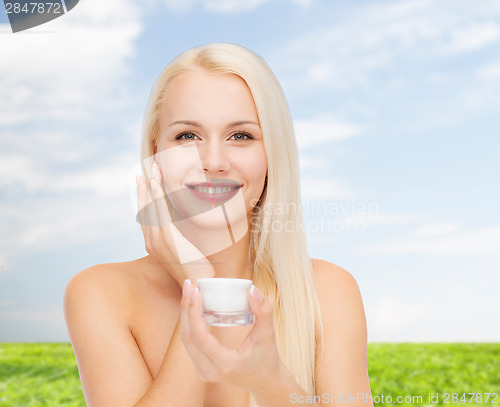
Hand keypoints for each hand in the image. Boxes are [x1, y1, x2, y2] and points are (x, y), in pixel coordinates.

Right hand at [136, 160, 214, 285]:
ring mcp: (157, 240)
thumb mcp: (184, 249)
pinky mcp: (167, 240)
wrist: (198, 285)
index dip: (145, 196)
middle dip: (146, 187)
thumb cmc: (194, 269)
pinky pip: (160, 213)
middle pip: (145, 208)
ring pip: (151, 207)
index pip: (146, 214)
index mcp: (154, 243)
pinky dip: (156, 197)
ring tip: (153, 170)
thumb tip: (182, 225)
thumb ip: (179, 236)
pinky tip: (155, 183)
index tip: (147, 180)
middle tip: (147, 169)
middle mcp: (151, 241)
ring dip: (152, 186)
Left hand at [180, 280, 286, 393]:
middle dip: (186, 308)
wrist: (266, 382)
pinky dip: (188, 323)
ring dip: (185, 314)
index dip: (193, 312)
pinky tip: (191, 307)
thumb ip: (263, 311)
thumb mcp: (268, 334)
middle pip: (188, 336)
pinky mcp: (202, 368)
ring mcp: (203, 371)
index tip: (196, 291)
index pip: (199, 336)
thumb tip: (251, 290)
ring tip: (189, 292)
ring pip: (186, 340)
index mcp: (224, 363)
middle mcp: (209, 370)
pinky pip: (189, 344)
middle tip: (190, 285)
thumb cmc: (268, 358)